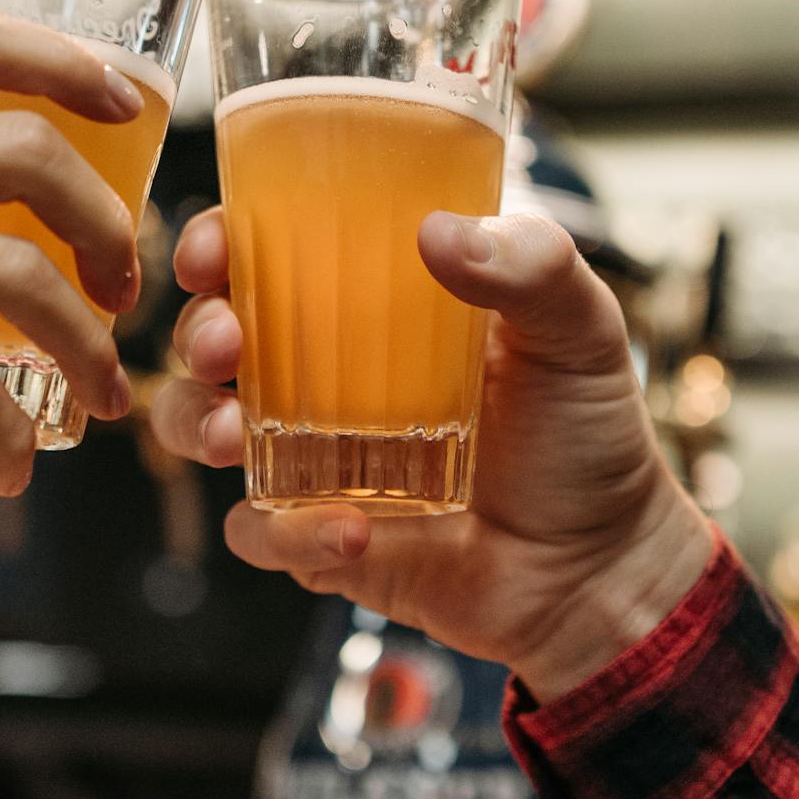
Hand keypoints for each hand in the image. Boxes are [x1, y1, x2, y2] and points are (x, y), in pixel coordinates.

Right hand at [0, 5, 143, 618]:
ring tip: (102, 395)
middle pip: (27, 150)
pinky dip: (8, 436)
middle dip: (108, 224)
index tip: (128, 102)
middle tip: (124, 288)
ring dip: (88, 347)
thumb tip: (2, 205)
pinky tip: (12, 467)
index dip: (64, 58)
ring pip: (22, 276)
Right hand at [153, 207, 715, 699]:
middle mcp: (330, 373)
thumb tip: (438, 230)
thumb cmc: (588, 436)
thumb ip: (533, 266)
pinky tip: (347, 531)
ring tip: (236, 436)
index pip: (272, 253)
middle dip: (195, 331)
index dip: (220, 242)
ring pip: (204, 426)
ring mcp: (316, 457)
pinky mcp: (319, 538)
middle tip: (223, 342)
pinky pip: (261, 533)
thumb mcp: (579, 331)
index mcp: (377, 306)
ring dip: (198, 421)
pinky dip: (284, 532)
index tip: (213, 250)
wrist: (604, 567)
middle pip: (216, 334)